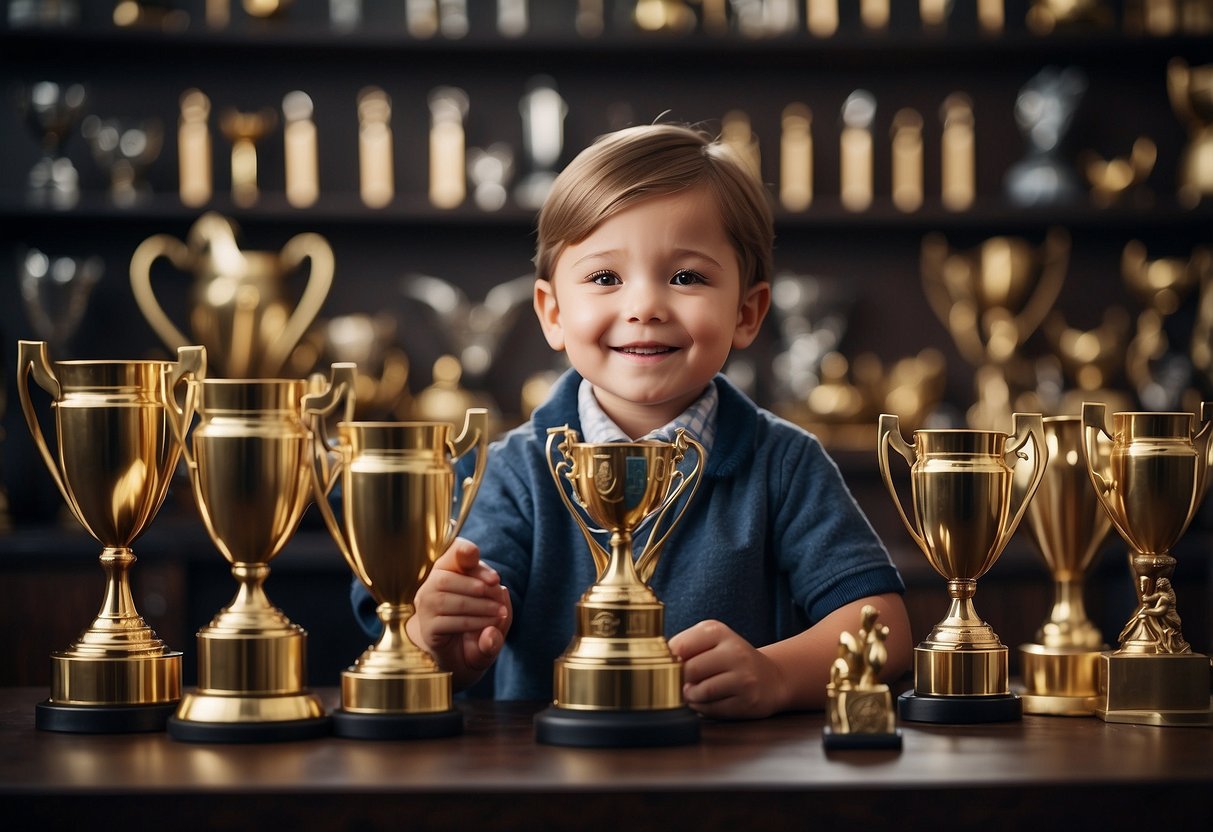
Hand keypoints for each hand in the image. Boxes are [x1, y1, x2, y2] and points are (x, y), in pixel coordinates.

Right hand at [413, 537, 511, 686]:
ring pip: (447, 600)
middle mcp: (430, 587)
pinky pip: (448, 622)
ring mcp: (426, 609)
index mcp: (448, 571)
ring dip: (478, 605)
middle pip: (445, 577)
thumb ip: (499, 614)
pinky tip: (488, 625)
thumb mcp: (497, 615)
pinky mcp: (428, 630)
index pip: (451, 553)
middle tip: (499, 593)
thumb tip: (490, 633)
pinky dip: (472, 623)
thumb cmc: (481, 627)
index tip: (476, 555)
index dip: (462, 551)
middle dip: (476, 583)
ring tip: (500, 612)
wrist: (464, 658)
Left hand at [668, 619, 785, 719]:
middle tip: (681, 683)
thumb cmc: (731, 659)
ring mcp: (744, 677)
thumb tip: (656, 662)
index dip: (669, 660)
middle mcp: (734, 651)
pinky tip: (706, 702)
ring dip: (690, 697)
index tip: (670, 666)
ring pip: (700, 691)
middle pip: (689, 670)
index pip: (679, 646)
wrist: (771, 678)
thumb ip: (685, 647)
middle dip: (679, 681)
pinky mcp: (748, 700)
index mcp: (718, 631)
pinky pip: (712, 709)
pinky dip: (702, 708)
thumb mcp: (711, 642)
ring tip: (693, 693)